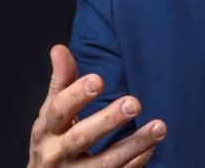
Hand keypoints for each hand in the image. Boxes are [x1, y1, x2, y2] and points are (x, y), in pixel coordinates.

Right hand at [28, 44, 166, 167]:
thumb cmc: (53, 142)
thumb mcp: (51, 115)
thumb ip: (61, 83)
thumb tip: (59, 49)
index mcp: (45, 131)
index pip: (57, 111)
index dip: (76, 96)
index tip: (97, 81)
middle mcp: (56, 156)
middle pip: (81, 138)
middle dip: (108, 121)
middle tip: (134, 103)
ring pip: (105, 163)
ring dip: (134, 145)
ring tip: (159, 127)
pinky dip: (136, 163)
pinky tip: (152, 147)